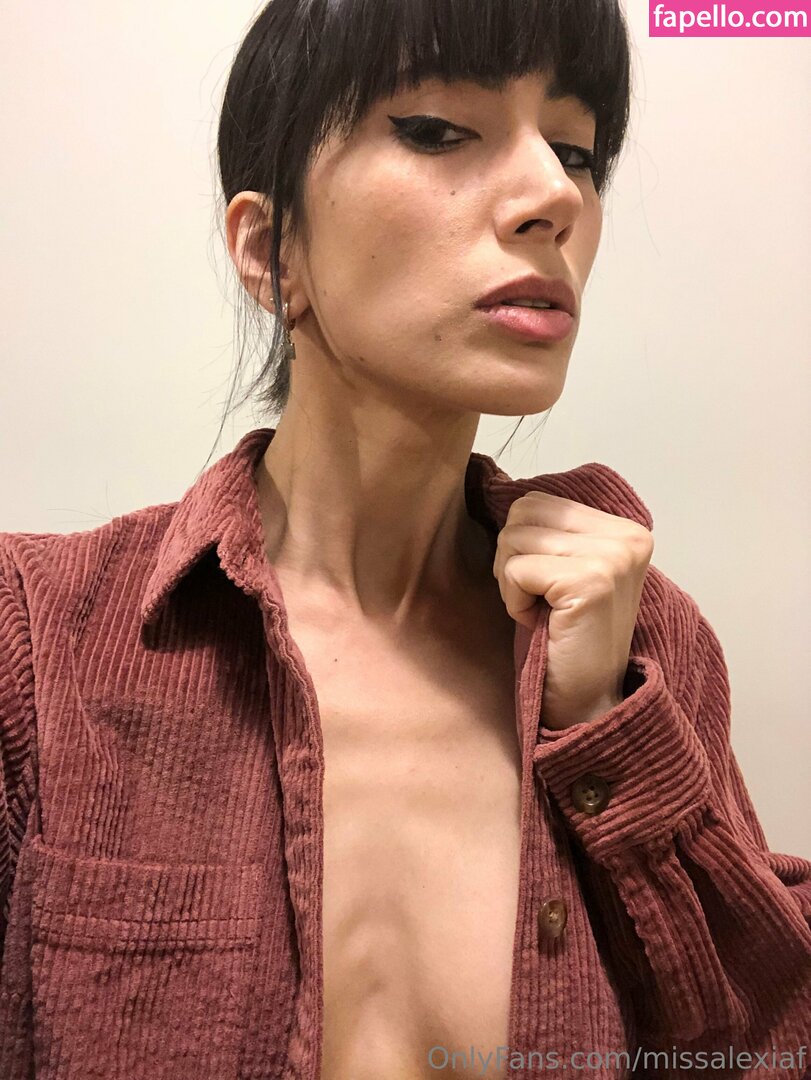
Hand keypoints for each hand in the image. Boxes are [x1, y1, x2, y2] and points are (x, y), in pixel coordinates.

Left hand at [493, 491, 653, 729]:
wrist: (586, 701)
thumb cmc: (568, 638)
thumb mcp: (568, 569)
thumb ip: (554, 531)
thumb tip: (503, 494)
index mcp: (627, 530)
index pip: (538, 501)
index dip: (522, 545)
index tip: (546, 586)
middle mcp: (628, 538)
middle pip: (523, 511)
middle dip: (512, 557)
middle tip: (538, 599)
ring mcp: (613, 558)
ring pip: (514, 538)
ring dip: (512, 581)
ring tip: (542, 612)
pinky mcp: (590, 582)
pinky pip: (516, 570)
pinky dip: (514, 600)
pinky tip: (540, 623)